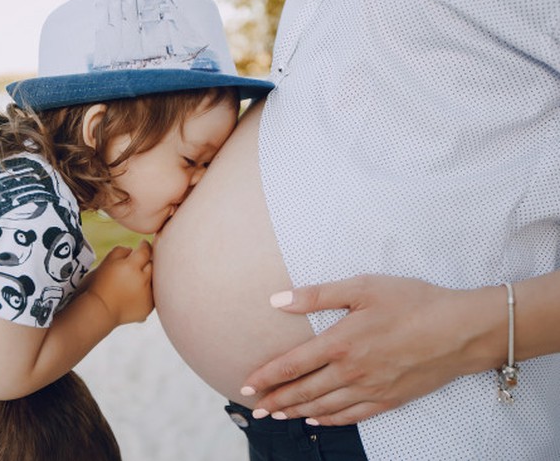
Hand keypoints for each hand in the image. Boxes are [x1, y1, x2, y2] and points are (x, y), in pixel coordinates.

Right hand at [85, 240, 153, 324]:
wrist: (98, 311)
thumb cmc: (98, 285)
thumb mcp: (106, 262)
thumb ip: (121, 251)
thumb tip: (133, 250)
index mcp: (131, 266)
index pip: (145, 250)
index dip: (144, 246)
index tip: (142, 245)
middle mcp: (142, 280)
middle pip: (152, 265)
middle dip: (146, 263)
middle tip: (137, 265)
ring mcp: (146, 295)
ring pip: (155, 280)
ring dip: (148, 278)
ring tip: (135, 281)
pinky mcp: (148, 307)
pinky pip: (153, 294)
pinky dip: (147, 292)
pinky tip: (135, 293)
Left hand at [242, 275, 503, 424]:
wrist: (461, 330)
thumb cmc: (412, 301)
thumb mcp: (362, 287)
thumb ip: (317, 295)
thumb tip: (276, 301)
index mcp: (339, 343)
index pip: (291, 365)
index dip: (265, 377)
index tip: (245, 385)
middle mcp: (350, 372)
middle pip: (303, 391)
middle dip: (275, 401)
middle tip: (255, 408)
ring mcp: (371, 389)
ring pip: (324, 407)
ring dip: (296, 412)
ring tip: (277, 416)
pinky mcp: (390, 399)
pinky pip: (352, 416)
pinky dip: (330, 420)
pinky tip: (318, 420)